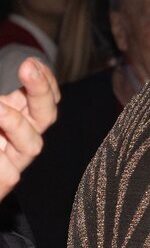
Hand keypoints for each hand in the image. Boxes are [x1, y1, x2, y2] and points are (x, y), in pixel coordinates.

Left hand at [0, 58, 60, 197]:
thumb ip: (2, 104)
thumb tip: (10, 93)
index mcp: (16, 116)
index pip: (46, 98)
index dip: (45, 81)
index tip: (31, 64)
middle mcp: (19, 138)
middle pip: (46, 116)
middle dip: (41, 90)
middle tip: (27, 68)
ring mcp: (13, 162)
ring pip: (32, 145)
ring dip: (14, 122)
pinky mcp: (4, 183)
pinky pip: (9, 173)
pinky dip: (0, 163)